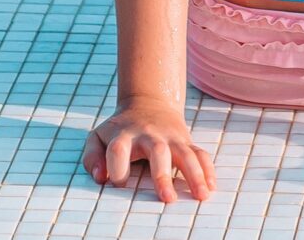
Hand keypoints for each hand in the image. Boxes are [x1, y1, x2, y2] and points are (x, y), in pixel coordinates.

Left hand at [82, 99, 214, 202]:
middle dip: (163, 175)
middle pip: (157, 151)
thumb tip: (100, 178)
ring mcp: (170, 137)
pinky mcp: (185, 141)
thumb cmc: (120, 129)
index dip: (117, 167)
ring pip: (185, 153)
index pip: (118, 149)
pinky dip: (207, 170)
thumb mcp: (98, 137)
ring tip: (201, 196)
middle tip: (168, 199)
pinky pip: (200, 153)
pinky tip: (211, 187)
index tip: (119, 184)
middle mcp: (149, 135)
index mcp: (124, 135)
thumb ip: (92, 157)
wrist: (147, 103)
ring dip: (194, 174)